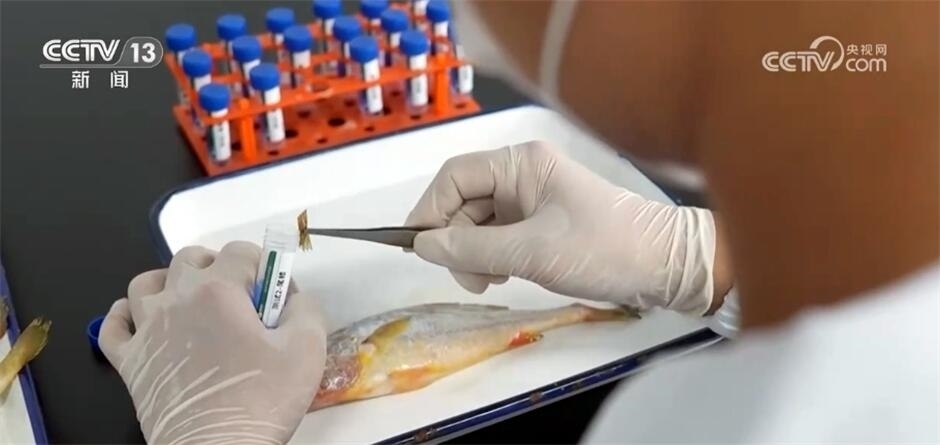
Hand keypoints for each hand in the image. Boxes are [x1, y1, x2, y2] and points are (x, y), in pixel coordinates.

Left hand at [99, 242, 326, 443]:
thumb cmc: (261, 401)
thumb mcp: (308, 349)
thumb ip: (306, 308)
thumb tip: (294, 297)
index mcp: (218, 290)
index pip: (241, 252)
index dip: (264, 267)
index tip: (275, 296)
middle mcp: (176, 300)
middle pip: (191, 258)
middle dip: (218, 267)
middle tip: (239, 298)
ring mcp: (146, 330)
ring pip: (146, 283)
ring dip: (171, 283)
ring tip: (192, 304)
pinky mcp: (130, 362)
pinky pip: (114, 325)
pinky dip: (126, 316)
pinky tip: (145, 322)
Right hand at [406, 140, 719, 314]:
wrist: (667, 266)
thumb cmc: (604, 248)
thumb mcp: (532, 252)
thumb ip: (472, 249)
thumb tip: (422, 246)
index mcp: (521, 164)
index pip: (454, 176)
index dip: (430, 210)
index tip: (419, 248)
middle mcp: (522, 174)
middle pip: (463, 201)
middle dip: (456, 240)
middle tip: (469, 278)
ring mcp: (532, 198)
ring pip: (478, 222)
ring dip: (473, 253)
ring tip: (492, 280)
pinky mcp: (541, 222)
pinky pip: (499, 235)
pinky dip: (492, 257)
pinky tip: (504, 274)